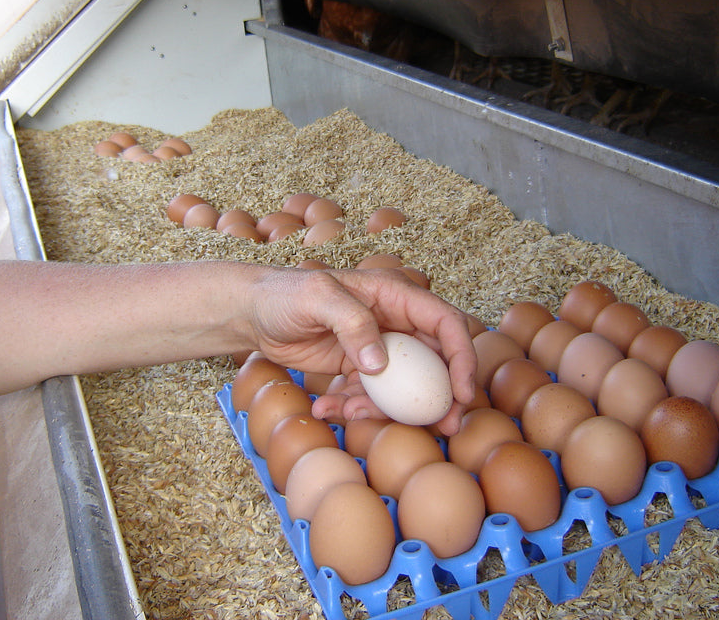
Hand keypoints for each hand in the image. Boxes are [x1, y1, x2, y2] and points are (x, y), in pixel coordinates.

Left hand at [244, 267, 476, 434]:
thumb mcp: (318, 298)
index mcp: (395, 295)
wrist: (255, 313)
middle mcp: (394, 322)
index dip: (462, 356)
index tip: (463, 392)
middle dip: (442, 395)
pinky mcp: (358, 370)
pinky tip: (328, 408)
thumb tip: (380, 364)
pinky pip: (370, 396)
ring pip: (403, 386)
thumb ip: (352, 322)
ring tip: (350, 412)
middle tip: (444, 426)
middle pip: (435, 361)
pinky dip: (354, 407)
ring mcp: (378, 348)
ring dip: (387, 408)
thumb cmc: (285, 294)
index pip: (445, 324)